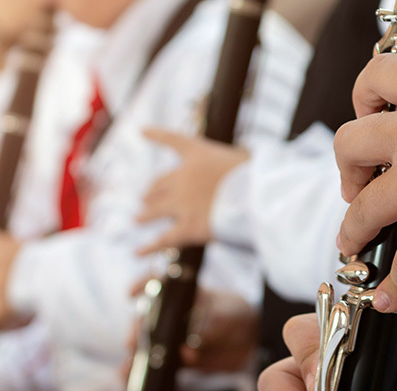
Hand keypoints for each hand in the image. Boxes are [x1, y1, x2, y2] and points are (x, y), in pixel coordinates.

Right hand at [122, 281, 258, 375]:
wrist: (251, 339)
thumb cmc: (234, 315)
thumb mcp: (225, 316)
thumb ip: (207, 330)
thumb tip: (186, 352)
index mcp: (180, 296)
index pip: (156, 285)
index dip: (142, 286)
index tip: (132, 293)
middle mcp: (170, 316)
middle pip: (145, 322)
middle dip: (136, 333)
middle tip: (132, 345)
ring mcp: (172, 339)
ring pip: (147, 348)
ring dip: (134, 360)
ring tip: (126, 372)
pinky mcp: (177, 360)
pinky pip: (158, 369)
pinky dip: (146, 378)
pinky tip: (134, 386)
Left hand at [136, 128, 248, 254]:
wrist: (257, 196)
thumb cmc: (259, 175)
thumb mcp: (246, 159)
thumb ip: (233, 165)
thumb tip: (237, 169)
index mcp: (198, 154)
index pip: (174, 140)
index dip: (156, 135)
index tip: (141, 131)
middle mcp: (184, 177)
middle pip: (161, 184)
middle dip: (152, 191)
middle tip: (144, 197)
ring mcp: (182, 203)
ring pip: (156, 210)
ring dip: (146, 215)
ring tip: (137, 219)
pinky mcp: (187, 228)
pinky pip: (164, 240)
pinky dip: (150, 247)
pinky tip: (138, 252)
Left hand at [333, 56, 396, 312]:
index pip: (381, 76)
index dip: (365, 95)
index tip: (369, 112)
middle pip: (350, 144)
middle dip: (347, 167)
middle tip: (356, 185)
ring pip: (362, 208)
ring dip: (354, 229)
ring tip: (352, 243)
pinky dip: (395, 284)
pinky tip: (390, 299)